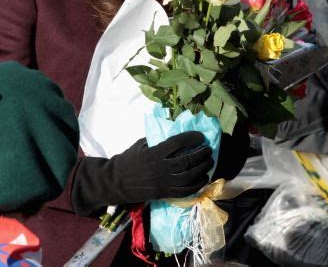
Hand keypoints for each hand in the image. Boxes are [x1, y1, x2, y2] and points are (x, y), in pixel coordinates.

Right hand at [71, 131, 212, 214]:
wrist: (117, 182)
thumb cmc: (129, 160)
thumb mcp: (141, 144)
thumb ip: (157, 141)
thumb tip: (174, 133)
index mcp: (154, 153)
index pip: (177, 143)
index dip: (191, 138)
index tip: (200, 136)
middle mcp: (160, 168)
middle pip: (186, 161)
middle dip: (200, 154)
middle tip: (208, 148)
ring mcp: (163, 183)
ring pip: (188, 177)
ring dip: (202, 168)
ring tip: (209, 161)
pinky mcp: (165, 194)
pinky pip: (185, 191)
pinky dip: (197, 184)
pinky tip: (204, 178)